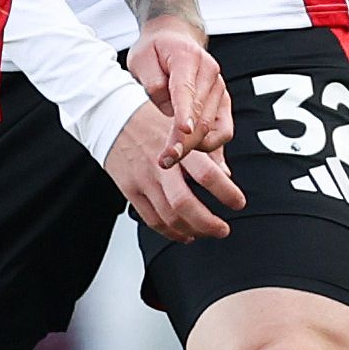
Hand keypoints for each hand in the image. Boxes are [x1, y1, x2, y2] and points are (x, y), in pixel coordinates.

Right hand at [105, 102, 243, 239]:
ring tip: (205, 232)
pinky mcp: (130, 190)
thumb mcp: (179, 128)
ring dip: (192, 230)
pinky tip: (183, 233)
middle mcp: (159, 166)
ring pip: (169, 217)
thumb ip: (202, 152)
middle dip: (209, 223)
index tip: (238, 202)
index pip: (207, 174)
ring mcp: (142, 180)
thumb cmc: (149, 120)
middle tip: (223, 229)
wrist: (109, 116)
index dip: (226, 192)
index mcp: (177, 147)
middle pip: (185, 204)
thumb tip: (225, 176)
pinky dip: (170, 232)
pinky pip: (152, 220)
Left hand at [125, 17, 230, 165]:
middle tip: (165, 159)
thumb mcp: (141, 59)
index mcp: (187, 58)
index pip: (186, 89)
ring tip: (173, 159)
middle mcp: (210, 73)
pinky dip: (215, 149)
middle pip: (201, 115)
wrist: (174, 38)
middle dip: (184, 141)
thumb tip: (165, 107)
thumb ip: (152, 81)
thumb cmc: (155, 50)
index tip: (181, 131)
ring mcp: (219, 88)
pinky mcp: (223, 102)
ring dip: (196, 149)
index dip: (184, 112)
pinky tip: (208, 167)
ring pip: (213, 127)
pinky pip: (224, 131)